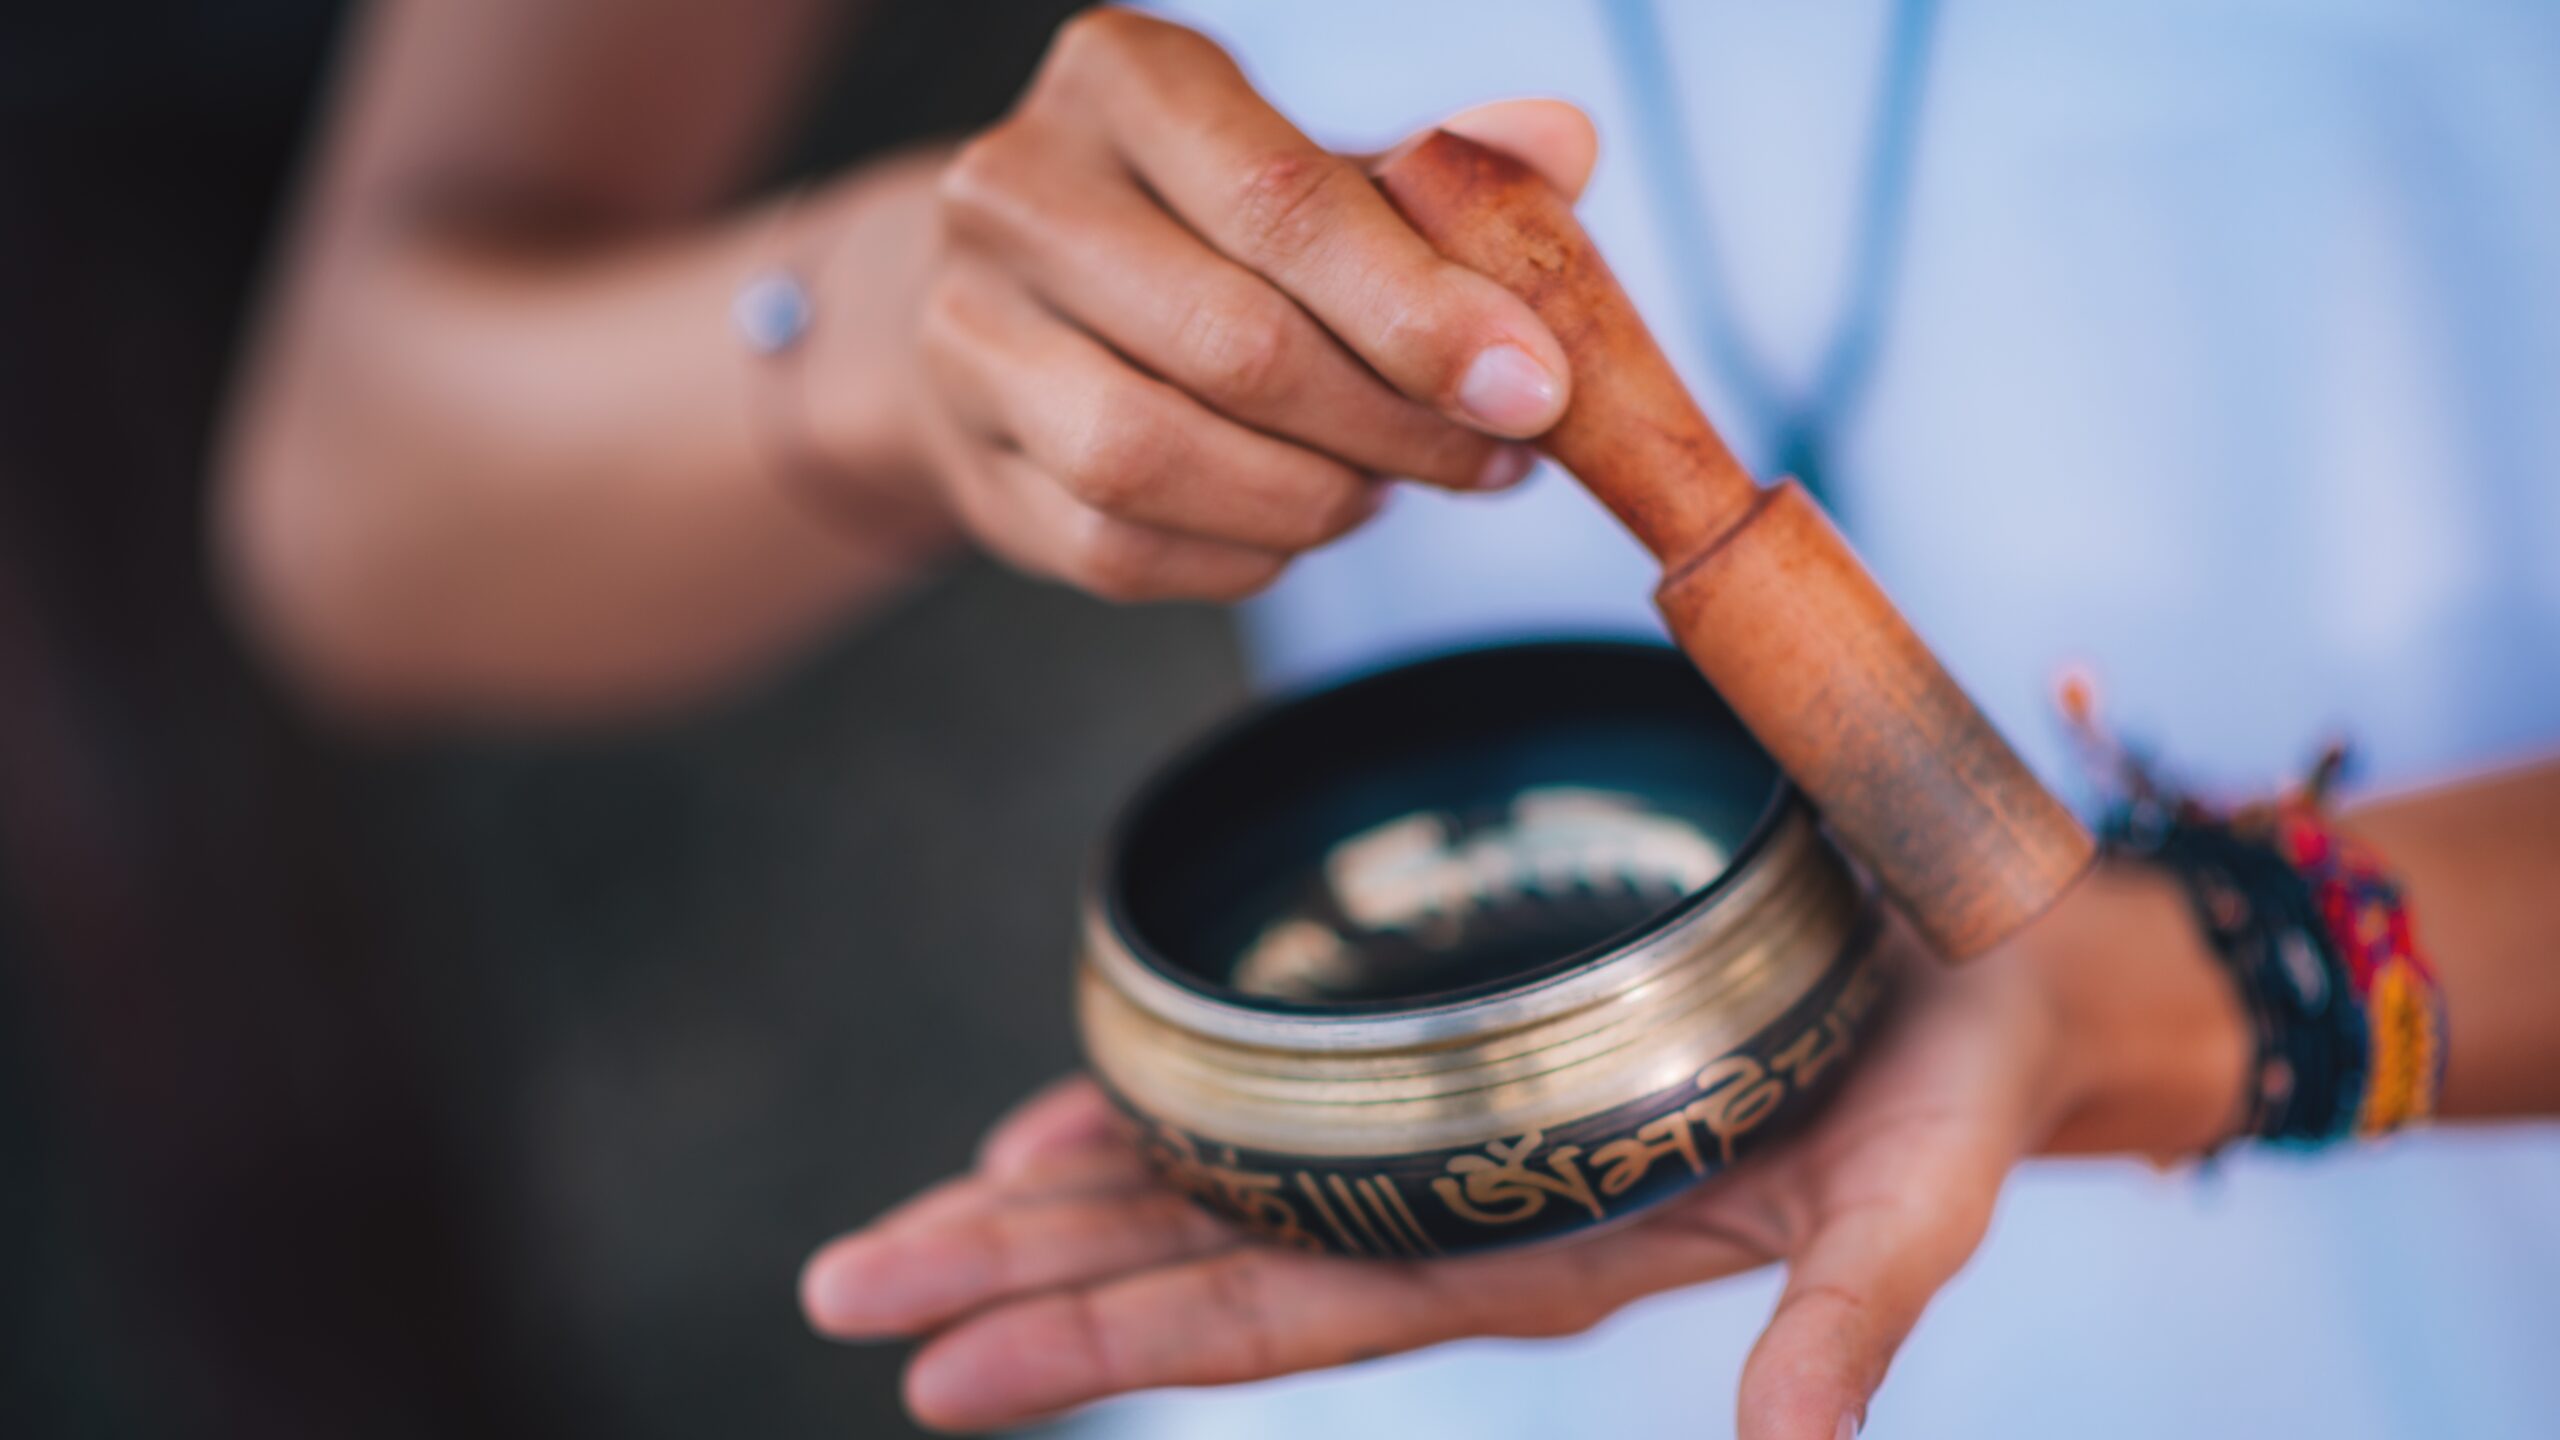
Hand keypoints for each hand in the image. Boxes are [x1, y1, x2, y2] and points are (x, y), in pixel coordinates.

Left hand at [800, 868, 2245, 1436]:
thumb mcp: (1930, 1183)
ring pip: (1234, 1183)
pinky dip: (1172, 1113)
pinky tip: (1067, 1120)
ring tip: (916, 1220)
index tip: (940, 1369)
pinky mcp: (1492, 1057)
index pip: (1297, 1317)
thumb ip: (1853, 1315)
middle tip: (840, 1284)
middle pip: (1216, 1262)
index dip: (1119, 1345)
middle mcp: (1484, 1209)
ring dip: (1072, 1205)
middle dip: (1029, 1281)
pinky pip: (1294, 1096)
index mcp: (1556, 1253)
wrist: (2016, 971)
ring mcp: (1477, 1139)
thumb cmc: (1978, 1066)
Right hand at [858, 7, 1595, 602]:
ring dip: (1311, 499)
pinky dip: (1242, 556)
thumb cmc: (1208, 228)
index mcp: (1120, 80)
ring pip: (1153, 458)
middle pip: (1230, 344)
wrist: (1026, 296)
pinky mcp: (973, 462)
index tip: (1535, 388)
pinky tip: (1296, 524)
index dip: (1419, 311)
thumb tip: (1563, 149)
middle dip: (1391, 424)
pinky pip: (1120, 548)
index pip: (1280, 205)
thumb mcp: (1321, 167)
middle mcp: (1016, 191)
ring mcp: (969, 331)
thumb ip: (1439, 173)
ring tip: (1385, 486)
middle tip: (1493, 456)